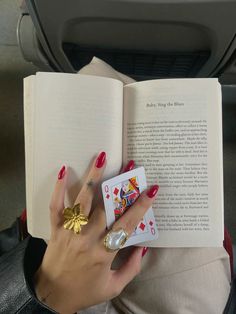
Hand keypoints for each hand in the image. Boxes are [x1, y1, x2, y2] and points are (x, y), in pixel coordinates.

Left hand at [34, 152, 157, 312]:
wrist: (52, 295)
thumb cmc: (84, 291)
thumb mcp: (114, 287)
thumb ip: (132, 268)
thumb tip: (144, 247)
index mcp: (104, 252)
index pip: (127, 224)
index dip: (141, 206)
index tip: (151, 190)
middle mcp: (88, 237)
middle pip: (107, 206)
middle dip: (121, 184)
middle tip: (131, 165)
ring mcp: (70, 231)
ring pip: (83, 200)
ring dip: (93, 177)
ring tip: (102, 157)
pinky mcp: (56, 228)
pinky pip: (56, 206)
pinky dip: (58, 188)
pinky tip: (64, 169)